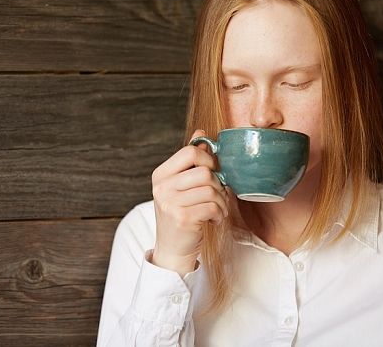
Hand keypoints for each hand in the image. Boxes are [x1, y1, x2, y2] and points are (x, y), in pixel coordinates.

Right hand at [151, 129, 228, 275]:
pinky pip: (213, 206)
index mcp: (161, 175)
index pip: (189, 152)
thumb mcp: (180, 186)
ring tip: (217, 209)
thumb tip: (201, 134)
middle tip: (217, 195)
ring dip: (221, 201)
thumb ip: (190, 161)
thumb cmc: (180, 214)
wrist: (172, 248)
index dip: (208, 159)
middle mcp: (162, 187)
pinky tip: (213, 219)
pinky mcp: (183, 218)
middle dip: (218, 184)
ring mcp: (170, 203)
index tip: (212, 172)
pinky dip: (219, 213)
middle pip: (204, 171)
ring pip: (211, 190)